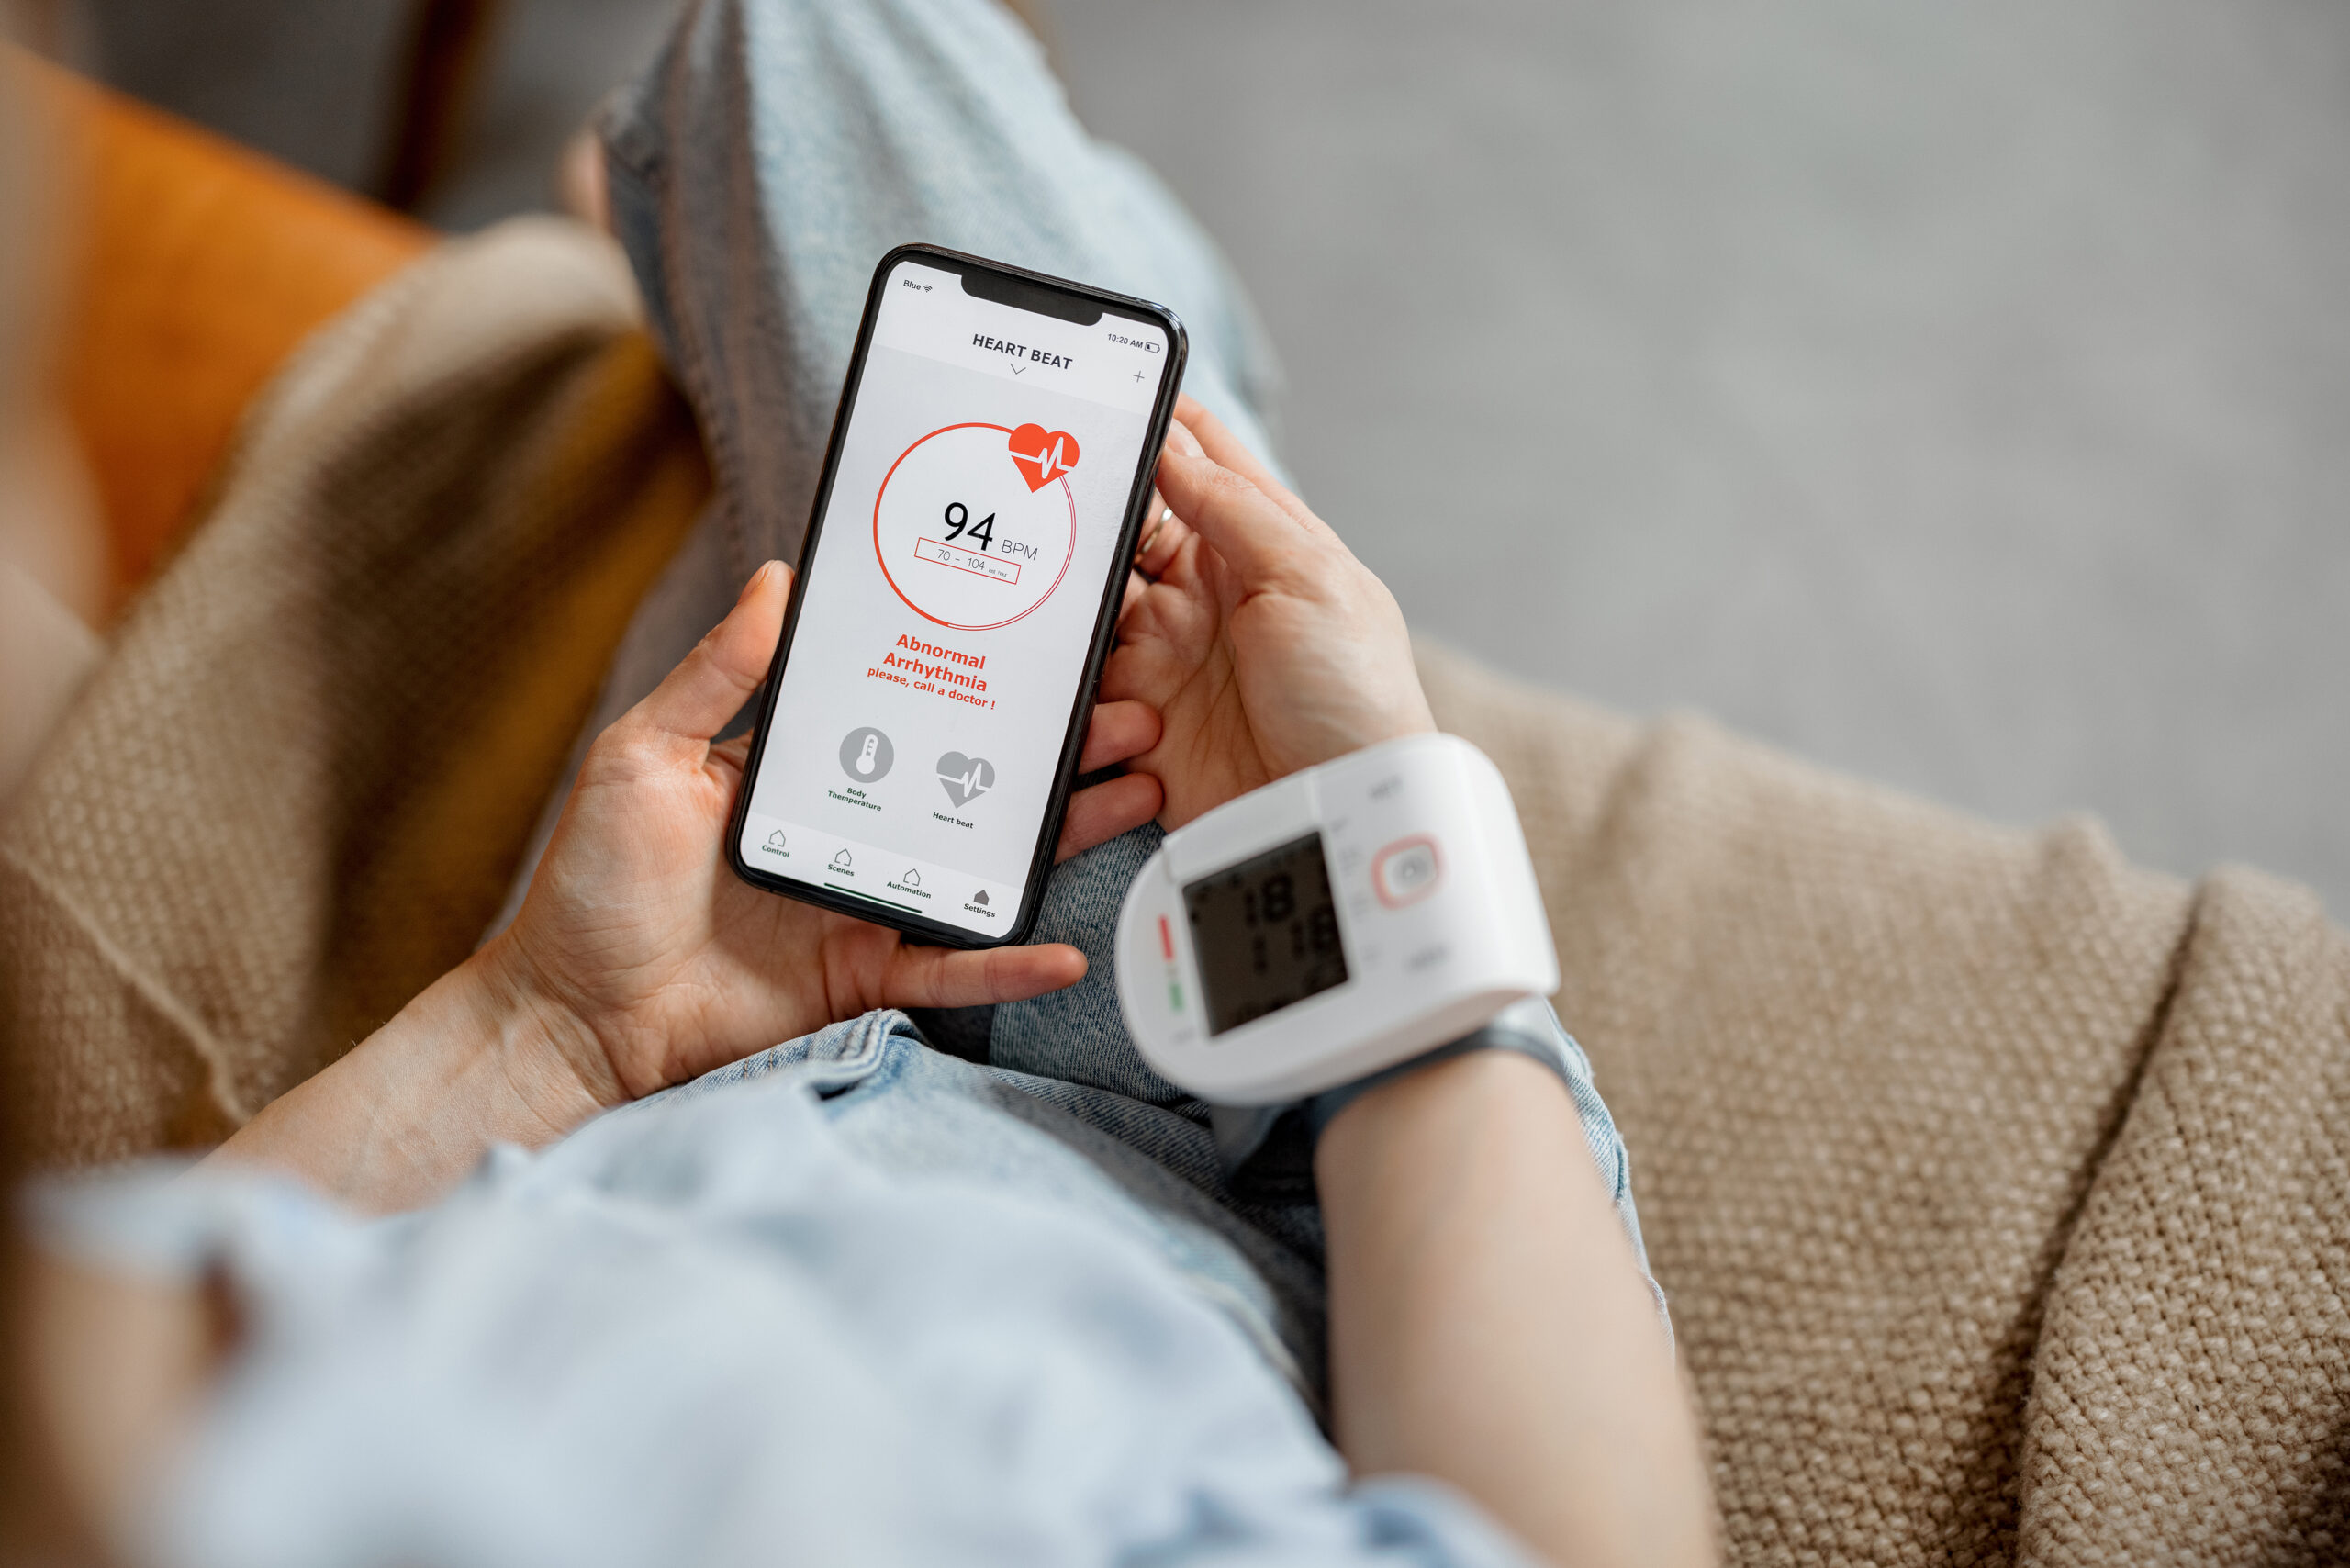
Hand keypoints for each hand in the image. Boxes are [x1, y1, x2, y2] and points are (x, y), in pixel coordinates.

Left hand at [496, 559, 1165, 1103]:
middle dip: (1055, 749)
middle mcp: (847, 827)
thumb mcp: (643, 755)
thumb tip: (777, 579)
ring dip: (1060, 833)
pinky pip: (948, 970)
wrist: (570, 1015)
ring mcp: (861, 903)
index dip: (977, 681)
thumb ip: (717, 676)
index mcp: (804, 768)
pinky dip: (1006, 962)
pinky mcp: (860, 979)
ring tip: (1137, 791)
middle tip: (1129, 712)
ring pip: (982, 863)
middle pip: (972, 781)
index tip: (1044, 646)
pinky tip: (1066, 950)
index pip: (908, 710)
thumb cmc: (592, 884)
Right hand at [1103, 396, 1433, 827]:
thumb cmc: (1354, 694)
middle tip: (1048, 514)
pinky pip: (1082, 705)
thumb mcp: (1309, 579)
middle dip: (1083, 528)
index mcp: (1255, 549)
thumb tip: (1174, 448)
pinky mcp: (1139, 726)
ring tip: (1095, 649)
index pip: (1197, 469)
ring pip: (1085, 619)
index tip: (1103, 400)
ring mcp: (1168, 660)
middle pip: (1119, 539)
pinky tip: (1138, 735)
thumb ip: (1235, 509)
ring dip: (1078, 629)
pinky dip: (1091, 718)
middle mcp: (1203, 598)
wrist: (1347, 809)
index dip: (1155, 431)